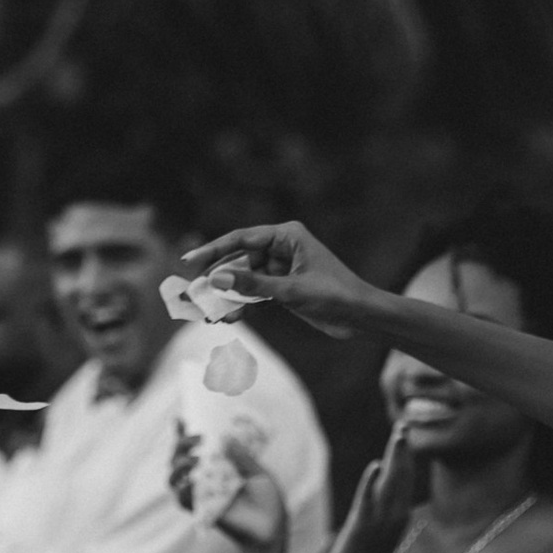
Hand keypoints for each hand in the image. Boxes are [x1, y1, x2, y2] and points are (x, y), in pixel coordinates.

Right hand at [170, 426, 285, 550]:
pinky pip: (182, 500)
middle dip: (181, 444)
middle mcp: (204, 479)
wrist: (272, 529)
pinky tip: (191, 480)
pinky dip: (182, 489)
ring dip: (177, 465)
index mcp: (216, 466)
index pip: (193, 448)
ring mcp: (200, 495)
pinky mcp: (200, 512)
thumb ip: (242, 457)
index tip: (181, 419)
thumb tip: (225, 438)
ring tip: (194, 459)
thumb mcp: (258, 473)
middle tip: (198, 438)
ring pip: (173, 478)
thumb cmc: (267, 501)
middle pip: (177, 459)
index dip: (182, 434)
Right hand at [182, 220, 381, 334]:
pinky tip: (230, 317)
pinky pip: (255, 292)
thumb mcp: (291, 291)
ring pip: (245, 279)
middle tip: (195, 293)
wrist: (363, 318)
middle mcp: (282, 247)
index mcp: (287, 235)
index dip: (213, 250)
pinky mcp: (283, 286)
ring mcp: (282, 267)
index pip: (241, 239)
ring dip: (230, 295)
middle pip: (239, 259)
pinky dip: (243, 304)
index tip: (189, 262)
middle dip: (218, 278)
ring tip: (211, 312)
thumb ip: (253, 286)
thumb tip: (217, 279)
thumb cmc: (335, 295)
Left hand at [332, 433, 419, 552]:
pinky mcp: (361, 527)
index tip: (404, 433)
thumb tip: (388, 496)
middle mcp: (392, 514)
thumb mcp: (382, 532)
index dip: (404, 457)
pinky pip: (366, 502)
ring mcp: (378, 520)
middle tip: (403, 426)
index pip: (404, 480)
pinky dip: (370, 485)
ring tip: (398, 438)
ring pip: (388, 484)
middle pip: (400, 477)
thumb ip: (388, 513)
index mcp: (397, 514)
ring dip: (393, 460)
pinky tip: (373, 468)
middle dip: (401, 452)